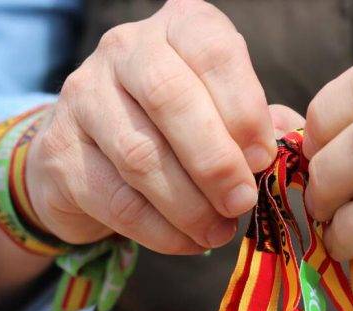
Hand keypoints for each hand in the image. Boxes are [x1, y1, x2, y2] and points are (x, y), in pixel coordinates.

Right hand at [25, 0, 276, 253]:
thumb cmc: (174, 130)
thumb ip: (258, 126)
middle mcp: (124, 49)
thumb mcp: (221, 113)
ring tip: (218, 231)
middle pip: (169, 99)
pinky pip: (115, 199)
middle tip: (241, 202)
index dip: (244, 109)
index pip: (213, 51)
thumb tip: (293, 153)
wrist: (91, 154)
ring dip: (189, 205)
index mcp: (177, 27)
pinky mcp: (59, 152)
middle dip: (214, 161)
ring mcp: (83, 97)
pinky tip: (187, 241)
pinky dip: (159, 229)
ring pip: (140, 155)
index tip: (263, 159)